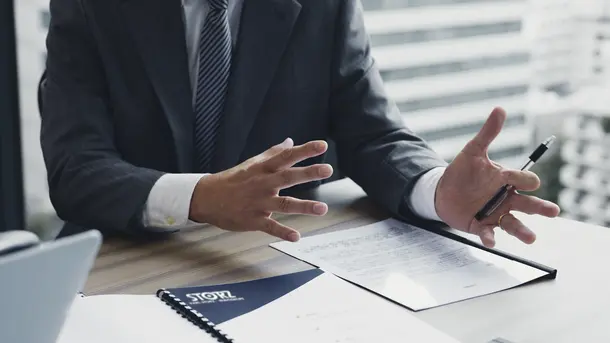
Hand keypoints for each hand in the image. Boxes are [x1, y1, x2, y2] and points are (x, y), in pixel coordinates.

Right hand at [189, 138, 332, 241]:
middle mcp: (263, 184)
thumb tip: (291, 142)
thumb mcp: (252, 164)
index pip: (287, 157)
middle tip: (328, 169)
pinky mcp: (253, 220)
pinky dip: (283, 232)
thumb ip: (273, 153)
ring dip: (304, 206)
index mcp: (263, 169)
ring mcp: (258, 203)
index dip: (305, 150)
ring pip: (283, 204)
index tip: (323, 145)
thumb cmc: (233, 179)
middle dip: (308, 173)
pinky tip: (296, 237)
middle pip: (288, 177)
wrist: (206, 198)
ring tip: (322, 208)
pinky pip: (270, 227)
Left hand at [434, 107, 560, 247]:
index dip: (525, 180)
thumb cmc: (462, 171)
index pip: (524, 181)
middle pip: (528, 205)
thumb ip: (488, 133)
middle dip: (541, 208)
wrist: (442, 190)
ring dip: (522, 231)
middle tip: (553, 211)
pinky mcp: (480, 226)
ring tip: (531, 238)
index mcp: (506, 180)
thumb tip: (500, 109)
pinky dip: (490, 237)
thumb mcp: (473, 151)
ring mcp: (495, 214)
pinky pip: (488, 233)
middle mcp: (506, 199)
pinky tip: (491, 240)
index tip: (523, 181)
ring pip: (513, 224)